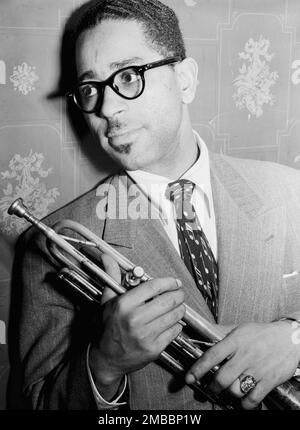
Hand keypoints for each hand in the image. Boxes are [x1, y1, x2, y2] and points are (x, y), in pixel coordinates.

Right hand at [89, 254, 185, 393]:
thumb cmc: (109, 326)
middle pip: (169, 300)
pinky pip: (175, 331)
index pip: (154, 286)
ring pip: (175, 316)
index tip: (174, 282)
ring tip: (177, 306)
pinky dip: (176, 325)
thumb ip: (112, 277)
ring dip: (179, 309)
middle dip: (178, 294)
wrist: (107, 358)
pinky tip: (170, 322)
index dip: (169, 282)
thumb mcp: (108, 300)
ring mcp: (146, 335)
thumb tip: (107, 257)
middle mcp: (135, 319)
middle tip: (179, 293)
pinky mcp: (154, 349)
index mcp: (124, 304)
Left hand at [185, 321, 299, 408]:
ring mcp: (257, 368)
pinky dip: (245, 403)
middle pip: (222, 377)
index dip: (198, 368)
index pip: (212, 355)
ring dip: (229, 393)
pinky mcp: (269, 380)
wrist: (290, 337)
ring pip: (235, 389)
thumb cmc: (262, 333)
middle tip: (211, 388)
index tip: (189, 377)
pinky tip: (243, 399)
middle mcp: (245, 355)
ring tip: (229, 390)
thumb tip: (202, 334)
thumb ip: (222, 334)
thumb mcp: (240, 329)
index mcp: (235, 340)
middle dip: (212, 386)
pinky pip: (252, 398)